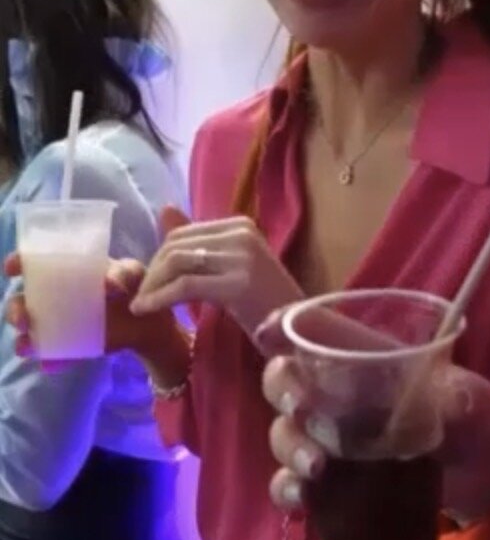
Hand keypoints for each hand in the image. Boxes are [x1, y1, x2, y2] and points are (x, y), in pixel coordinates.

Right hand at [4, 255, 173, 371]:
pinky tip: (50, 363)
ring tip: (28, 345)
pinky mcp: (70, 345)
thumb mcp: (134, 273)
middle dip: (15, 310)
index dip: (18, 263)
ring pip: (29, 331)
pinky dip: (50, 360)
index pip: (34, 264)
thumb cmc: (136, 287)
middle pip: (22, 301)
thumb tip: (108, 285)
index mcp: (67, 271)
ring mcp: (60, 322)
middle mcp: (55, 297)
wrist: (150, 322)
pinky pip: (53, 355)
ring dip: (23, 339)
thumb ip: (123, 273)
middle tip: (23, 320)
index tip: (12, 268)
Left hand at [130, 208, 303, 336]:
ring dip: (151, 285)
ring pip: (177, 263)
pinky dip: (159, 298)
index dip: (158, 257)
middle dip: (152, 271)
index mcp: (241, 225)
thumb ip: (200, 243)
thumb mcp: (231, 266)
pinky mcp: (237, 285)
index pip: (184, 232)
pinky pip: (185, 286)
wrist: (298, 330)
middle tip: (141, 297)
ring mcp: (242, 258)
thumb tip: (164, 209)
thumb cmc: (267, 304)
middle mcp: (242, 234)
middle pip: (176, 245)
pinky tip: (146, 310)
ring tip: (140, 305)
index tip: (150, 283)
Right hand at [253, 308, 489, 521]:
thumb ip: (460, 401)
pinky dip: (287, 489)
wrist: (486, 478)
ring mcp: (329, 439)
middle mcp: (337, 394)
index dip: (283, 325)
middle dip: (280, 387)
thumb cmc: (474, 419)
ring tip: (316, 467)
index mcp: (364, 358)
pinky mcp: (330, 484)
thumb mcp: (473, 402)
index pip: (313, 330)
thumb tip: (450, 403)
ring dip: (289, 444)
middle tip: (298, 407)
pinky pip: (290, 483)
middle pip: (284, 379)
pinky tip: (301, 499)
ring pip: (284, 431)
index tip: (270, 331)